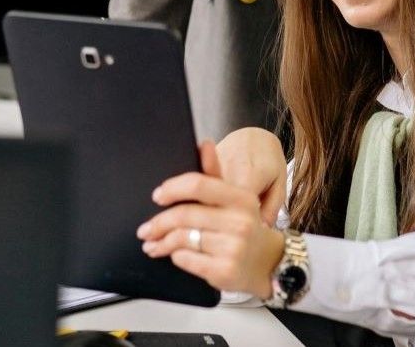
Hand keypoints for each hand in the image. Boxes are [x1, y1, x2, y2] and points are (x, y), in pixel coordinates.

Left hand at [137, 142, 284, 298]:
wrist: (268, 261)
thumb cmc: (244, 226)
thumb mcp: (235, 200)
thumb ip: (215, 174)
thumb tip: (204, 144)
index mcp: (241, 198)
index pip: (199, 185)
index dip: (172, 189)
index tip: (157, 196)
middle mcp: (240, 222)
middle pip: (184, 215)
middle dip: (158, 223)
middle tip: (145, 229)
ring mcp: (233, 248)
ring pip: (182, 239)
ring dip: (161, 242)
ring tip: (152, 244)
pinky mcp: (224, 271)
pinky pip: (186, 260)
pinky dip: (176, 256)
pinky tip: (175, 255)